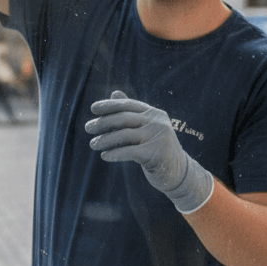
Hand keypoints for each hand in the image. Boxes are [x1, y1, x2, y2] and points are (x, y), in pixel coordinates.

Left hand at [84, 90, 213, 213]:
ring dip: (105, 140)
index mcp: (155, 113)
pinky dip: (115, 153)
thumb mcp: (146, 128)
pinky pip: (130, 151)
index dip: (110, 105)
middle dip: (103, 122)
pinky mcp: (157, 153)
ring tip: (93, 144)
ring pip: (125, 135)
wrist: (179, 173)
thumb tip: (114, 92)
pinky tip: (104, 156)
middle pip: (124, 118)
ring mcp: (159, 137)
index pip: (128, 105)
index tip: (93, 108)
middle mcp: (158, 122)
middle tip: (87, 128)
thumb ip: (131, 113)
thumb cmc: (157, 149)